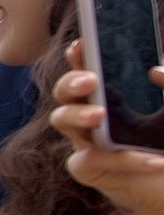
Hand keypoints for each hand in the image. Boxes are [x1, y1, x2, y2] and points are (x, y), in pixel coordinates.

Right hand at [48, 43, 163, 214]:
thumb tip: (154, 71)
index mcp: (111, 98)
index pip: (89, 70)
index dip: (80, 56)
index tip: (82, 44)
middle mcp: (93, 117)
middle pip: (63, 92)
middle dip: (70, 82)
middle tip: (91, 81)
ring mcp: (86, 142)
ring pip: (61, 120)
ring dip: (77, 114)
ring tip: (100, 116)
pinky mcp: (88, 170)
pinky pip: (89, 159)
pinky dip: (122, 160)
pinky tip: (152, 161)